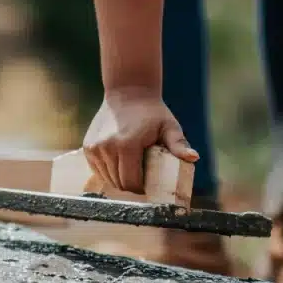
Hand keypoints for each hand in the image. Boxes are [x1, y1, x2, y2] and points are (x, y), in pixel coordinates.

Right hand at [82, 90, 197, 193]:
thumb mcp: (169, 127)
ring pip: (107, 179)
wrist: (128, 92)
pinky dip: (108, 172)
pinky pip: (98, 170)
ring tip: (130, 173)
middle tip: (142, 183)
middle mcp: (107, 148)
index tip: (148, 188)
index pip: (131, 182)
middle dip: (130, 187)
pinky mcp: (88, 147)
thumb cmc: (152, 112)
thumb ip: (179, 144)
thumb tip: (194, 157)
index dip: (141, 190)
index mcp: (127, 145)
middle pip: (118, 183)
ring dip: (118, 181)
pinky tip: (118, 165)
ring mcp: (95, 148)